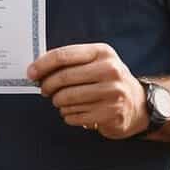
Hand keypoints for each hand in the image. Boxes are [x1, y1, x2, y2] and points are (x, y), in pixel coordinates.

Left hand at [27, 44, 147, 138]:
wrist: (138, 104)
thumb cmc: (109, 81)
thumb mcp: (96, 62)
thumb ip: (70, 62)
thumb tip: (37, 69)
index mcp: (102, 52)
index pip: (64, 56)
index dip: (43, 65)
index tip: (31, 73)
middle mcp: (110, 70)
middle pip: (63, 78)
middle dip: (47, 86)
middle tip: (44, 90)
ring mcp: (112, 93)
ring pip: (67, 99)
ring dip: (58, 102)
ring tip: (62, 101)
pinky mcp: (111, 114)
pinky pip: (75, 116)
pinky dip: (68, 115)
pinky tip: (73, 112)